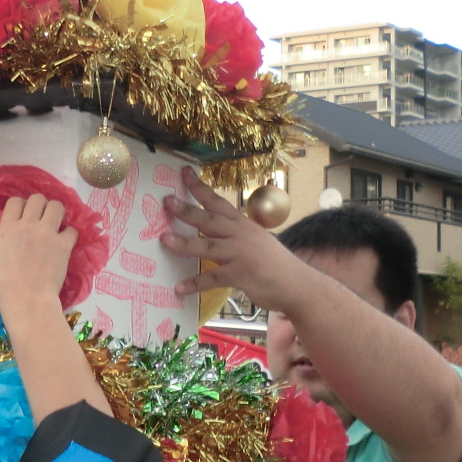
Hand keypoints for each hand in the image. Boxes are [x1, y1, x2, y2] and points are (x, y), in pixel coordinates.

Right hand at [0, 193, 77, 318]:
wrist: (26, 300)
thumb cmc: (4, 288)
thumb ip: (5, 244)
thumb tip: (11, 244)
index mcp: (7, 228)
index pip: (15, 201)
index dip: (21, 206)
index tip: (24, 216)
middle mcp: (27, 225)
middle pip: (38, 198)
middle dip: (41, 206)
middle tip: (42, 219)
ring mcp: (47, 233)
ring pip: (57, 205)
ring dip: (57, 213)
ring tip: (56, 224)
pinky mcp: (64, 245)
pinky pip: (72, 229)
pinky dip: (70, 234)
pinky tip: (66, 242)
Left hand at [161, 168, 302, 309]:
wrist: (297, 284)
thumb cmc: (274, 263)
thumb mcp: (255, 241)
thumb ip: (234, 235)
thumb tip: (210, 232)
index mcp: (243, 224)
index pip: (218, 202)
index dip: (200, 188)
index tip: (184, 173)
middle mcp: (241, 235)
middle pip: (209, 220)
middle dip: (186, 210)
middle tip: (167, 202)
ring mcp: (240, 254)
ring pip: (208, 246)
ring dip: (184, 243)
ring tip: (165, 239)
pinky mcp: (240, 275)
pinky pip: (212, 279)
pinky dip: (195, 283)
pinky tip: (179, 288)